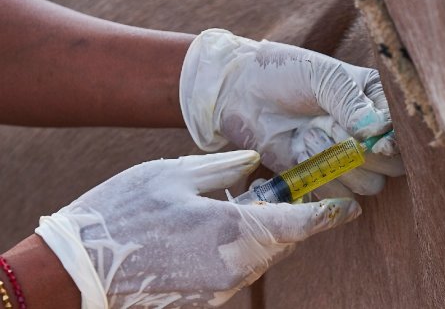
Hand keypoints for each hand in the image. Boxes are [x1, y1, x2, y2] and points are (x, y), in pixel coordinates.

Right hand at [36, 150, 360, 307]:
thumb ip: (223, 168)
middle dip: (292, 218)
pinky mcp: (205, 298)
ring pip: (262, 256)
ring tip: (243, 205)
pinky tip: (215, 229)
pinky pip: (238, 269)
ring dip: (264, 232)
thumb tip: (254, 163)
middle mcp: (235, 266)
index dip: (329, 214)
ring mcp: (220, 288)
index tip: (350, 207)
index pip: (300, 223)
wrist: (81, 268)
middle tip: (285, 192)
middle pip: (284, 241)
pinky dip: (241, 248)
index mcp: (233, 230)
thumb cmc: (125, 213)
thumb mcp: (175, 175)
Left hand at [180, 29, 403, 197]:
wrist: (243, 93)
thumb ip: (351, 103)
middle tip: (330, 127)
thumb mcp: (322, 77)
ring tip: (308, 134)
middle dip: (362, 153)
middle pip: (394, 167)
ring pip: (369, 185)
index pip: (405, 133)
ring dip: (337, 164)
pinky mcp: (322, 176)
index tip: (375, 140)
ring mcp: (345, 157)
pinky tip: (299, 153)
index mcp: (375, 100)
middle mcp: (367, 132)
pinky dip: (320, 178)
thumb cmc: (285, 73)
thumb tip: (379, 131)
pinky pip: (338, 194)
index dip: (394, 142)